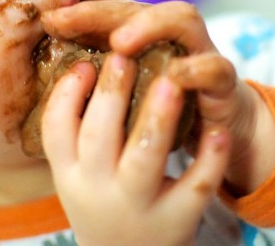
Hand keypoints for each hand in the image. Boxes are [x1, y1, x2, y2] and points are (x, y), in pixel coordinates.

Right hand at [41, 51, 230, 245]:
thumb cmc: (103, 203)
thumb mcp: (77, 176)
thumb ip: (77, 132)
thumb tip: (84, 67)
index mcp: (71, 175)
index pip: (56, 132)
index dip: (66, 95)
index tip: (84, 63)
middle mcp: (98, 191)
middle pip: (98, 138)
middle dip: (112, 95)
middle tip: (125, 55)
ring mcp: (138, 206)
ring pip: (145, 159)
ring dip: (157, 118)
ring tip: (170, 81)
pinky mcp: (177, 219)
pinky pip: (196, 185)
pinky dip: (209, 158)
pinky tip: (218, 130)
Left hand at [42, 0, 274, 196]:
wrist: (219, 135)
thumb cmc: (165, 110)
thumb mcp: (129, 95)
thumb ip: (102, 79)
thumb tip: (52, 72)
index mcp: (147, 38)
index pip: (113, 15)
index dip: (82, 14)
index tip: (49, 21)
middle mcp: (173, 37)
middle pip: (143, 6)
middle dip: (106, 12)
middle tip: (71, 21)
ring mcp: (201, 53)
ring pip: (184, 19)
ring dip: (151, 26)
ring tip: (120, 44)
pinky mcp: (224, 82)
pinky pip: (215, 67)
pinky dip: (196, 69)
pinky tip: (174, 76)